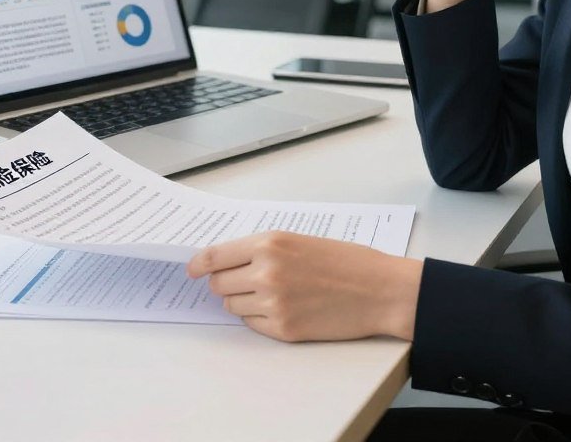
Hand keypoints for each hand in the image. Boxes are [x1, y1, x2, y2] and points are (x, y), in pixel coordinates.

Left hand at [186, 231, 422, 342]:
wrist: (378, 290)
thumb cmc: (345, 260)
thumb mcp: (300, 240)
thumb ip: (263, 249)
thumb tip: (226, 261)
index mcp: (270, 243)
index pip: (215, 256)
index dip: (199, 264)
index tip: (192, 269)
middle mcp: (266, 272)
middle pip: (219, 284)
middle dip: (226, 282)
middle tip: (244, 280)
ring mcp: (273, 304)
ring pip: (233, 305)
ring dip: (244, 300)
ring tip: (274, 292)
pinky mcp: (282, 330)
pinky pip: (252, 324)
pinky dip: (260, 317)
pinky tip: (285, 307)